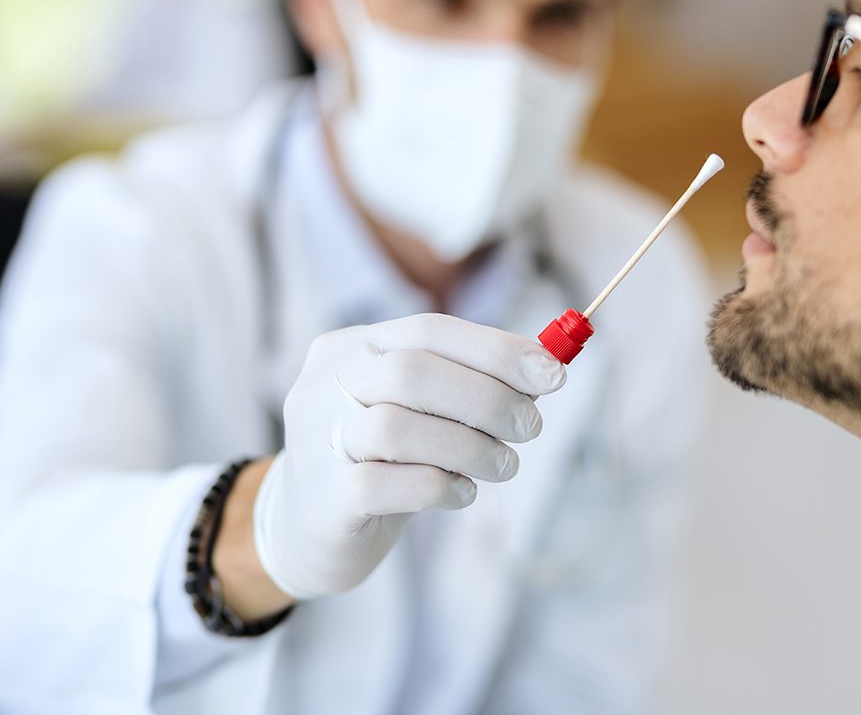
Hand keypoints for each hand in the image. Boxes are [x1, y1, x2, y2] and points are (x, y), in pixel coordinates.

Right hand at [251, 314, 566, 600]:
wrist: (307, 529)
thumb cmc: (382, 459)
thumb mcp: (422, 409)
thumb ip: (470, 383)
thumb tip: (545, 368)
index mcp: (352, 347)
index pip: (428, 330)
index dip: (496, 350)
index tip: (553, 373)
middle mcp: (325, 384)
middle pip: (413, 372)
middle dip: (488, 398)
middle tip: (530, 427)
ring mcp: (318, 439)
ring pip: (398, 427)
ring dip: (471, 447)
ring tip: (503, 465)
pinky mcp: (324, 497)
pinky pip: (386, 484)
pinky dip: (439, 486)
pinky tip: (461, 493)